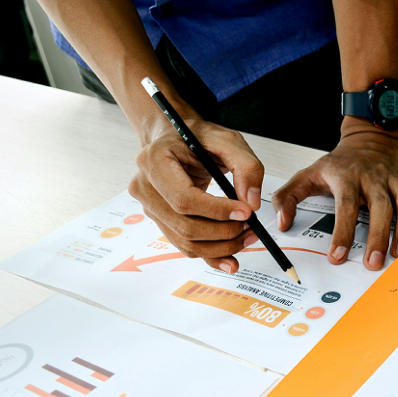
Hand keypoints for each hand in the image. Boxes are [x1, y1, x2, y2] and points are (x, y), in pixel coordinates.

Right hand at [128, 115, 264, 272]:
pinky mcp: (161, 221)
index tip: (245, 212)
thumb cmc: (200, 137)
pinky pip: (185, 246)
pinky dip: (211, 255)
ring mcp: (150, 207)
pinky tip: (231, 259)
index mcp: (155, 160)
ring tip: (247, 236)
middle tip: (251, 226)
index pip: (184, 198)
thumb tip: (251, 202)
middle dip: (223, 232)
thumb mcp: (229, 141)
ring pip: (185, 241)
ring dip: (221, 246)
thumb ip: (247, 167)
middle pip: (185, 225)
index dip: (217, 211)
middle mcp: (145, 186)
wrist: (177, 140)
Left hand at [271, 119, 397, 269]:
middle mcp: (373, 176)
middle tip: (374, 263)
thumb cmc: (341, 162)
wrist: (370, 134)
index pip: (344, 206)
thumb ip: (288, 198)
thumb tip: (282, 223)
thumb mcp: (308, 174)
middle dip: (378, 236)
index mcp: (346, 176)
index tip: (338, 255)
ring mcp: (395, 177)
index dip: (342, 232)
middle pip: (379, 206)